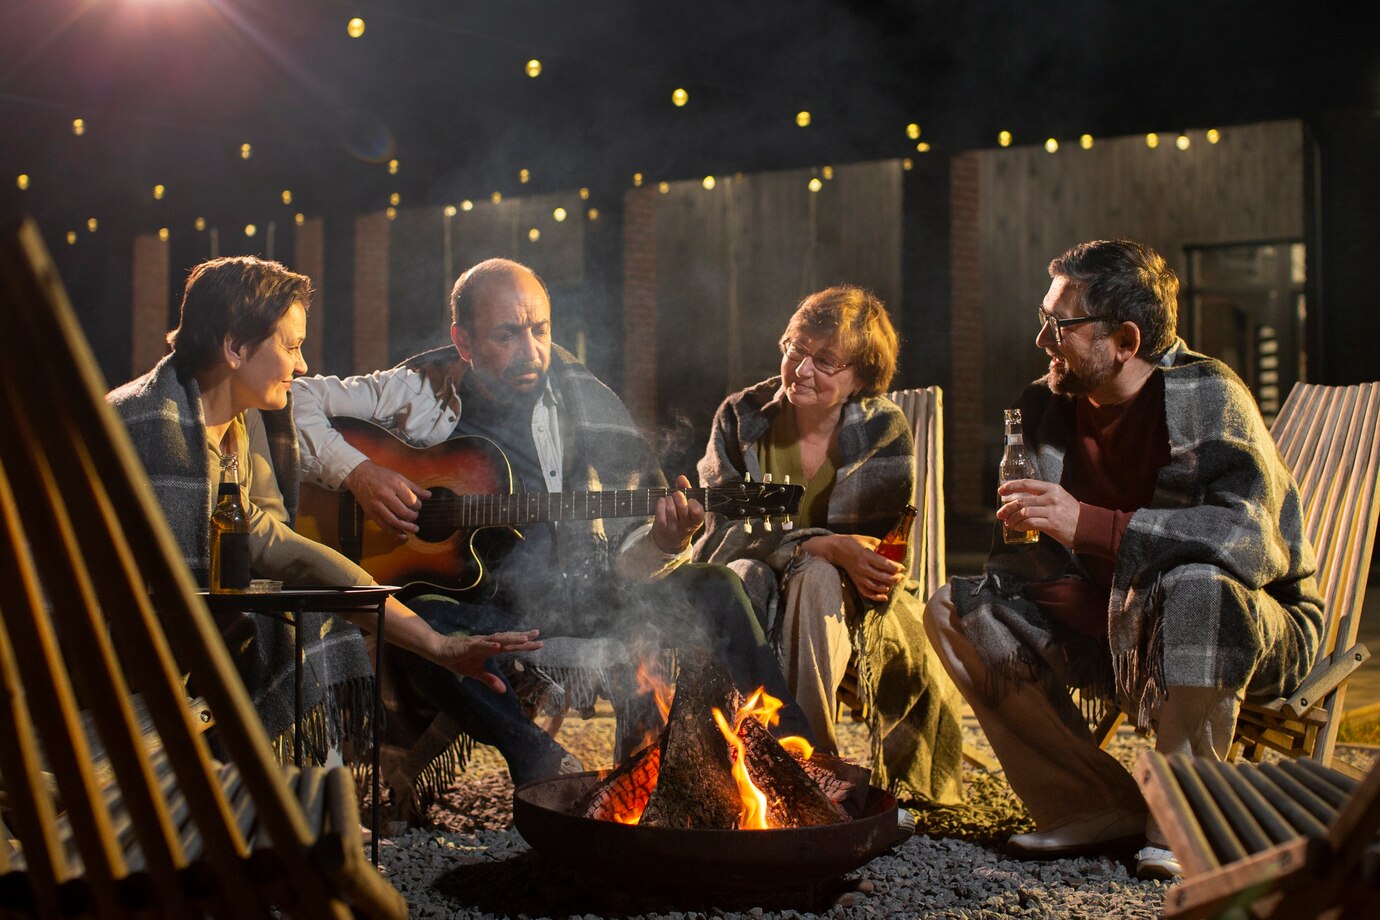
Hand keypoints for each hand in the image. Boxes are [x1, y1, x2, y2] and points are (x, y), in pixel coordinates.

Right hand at [343, 459, 431, 537]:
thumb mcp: (399, 477)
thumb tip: (428, 495)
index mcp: (394, 485)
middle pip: (403, 512)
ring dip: (406, 527)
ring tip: (414, 529)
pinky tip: (402, 535)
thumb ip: (414, 488)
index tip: (418, 506)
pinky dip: (394, 532)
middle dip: (413, 516)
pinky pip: (383, 526)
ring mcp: (376, 505)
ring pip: (394, 521)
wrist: (359, 475)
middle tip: (415, 516)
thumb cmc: (381, 475)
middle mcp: (385, 495)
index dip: (418, 506)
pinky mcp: (370, 513)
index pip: (411, 500)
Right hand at [429, 629, 543, 692]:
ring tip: (524, 639)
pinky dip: (490, 645)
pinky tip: (498, 645)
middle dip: (523, 638)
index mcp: (490, 648)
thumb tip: (504, 690)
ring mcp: (479, 643)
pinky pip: (481, 646)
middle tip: (538, 635)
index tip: (538, 641)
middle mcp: (487, 643)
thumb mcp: (475, 673)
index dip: (524, 644)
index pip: (510, 645)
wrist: (440, 651)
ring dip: (511, 639)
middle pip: (508, 640)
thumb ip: (490, 680)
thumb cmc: (458, 659)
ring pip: (497, 640)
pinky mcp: (468, 646)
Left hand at [652, 474, 704, 553]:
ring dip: (669, 499)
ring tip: (669, 499)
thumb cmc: (682, 518)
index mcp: (696, 520)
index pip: (698, 513)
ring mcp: (673, 527)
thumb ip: (686, 490)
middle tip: (677, 494)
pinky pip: (660, 512)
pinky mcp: (661, 528)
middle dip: (679, 497)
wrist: (670, 541)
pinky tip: (662, 502)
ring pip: (670, 509)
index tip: (691, 500)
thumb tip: (681, 477)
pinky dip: (660, 503)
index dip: (693, 504)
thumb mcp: (689, 507)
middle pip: (683, 509)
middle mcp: (685, 526)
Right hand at [808, 533, 904, 602]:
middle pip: (883, 577)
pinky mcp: (856, 582)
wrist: (837, 549)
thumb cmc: (854, 542)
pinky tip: (885, 596)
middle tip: (900, 575)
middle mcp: (862, 567)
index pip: (885, 564)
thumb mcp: (869, 540)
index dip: (896, 567)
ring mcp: (858, 576)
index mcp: (866, 555)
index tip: (901, 567)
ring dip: (888, 587)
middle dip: (895, 578)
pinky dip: (876, 597)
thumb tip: (896, 550)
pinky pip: (866, 593)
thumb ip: (882, 546)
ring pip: (876, 586)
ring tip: (894, 582)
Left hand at [997, 479, 1080, 546]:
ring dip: (1012, 519)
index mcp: (1052, 488)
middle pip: (1021, 500)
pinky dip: (1020, 526)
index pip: (1026, 483)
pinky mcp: (1052, 524)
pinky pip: (1030, 523)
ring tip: (1009, 523)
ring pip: (1023, 512)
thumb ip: (1042, 496)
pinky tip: (1017, 528)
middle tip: (1000, 514)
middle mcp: (1051, 497)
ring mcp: (1052, 511)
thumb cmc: (1070, 513)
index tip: (1001, 491)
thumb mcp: (1058, 498)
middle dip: (1007, 508)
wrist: (1087, 526)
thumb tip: (1019, 500)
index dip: (1011, 486)